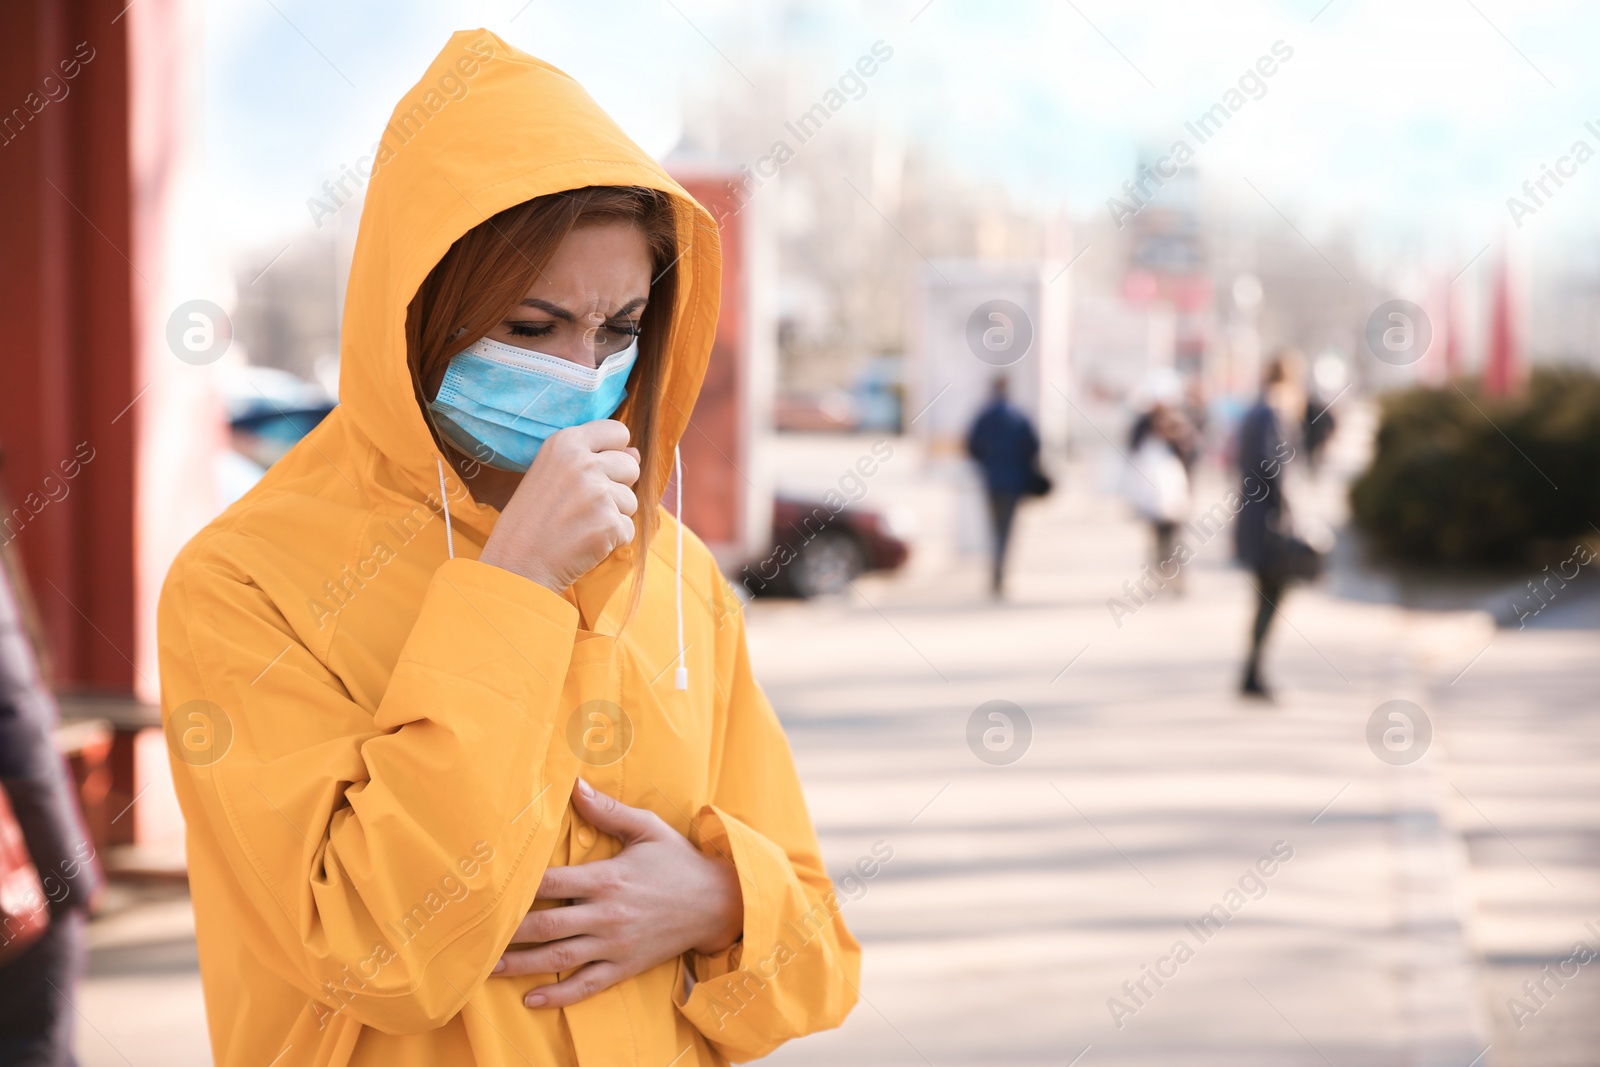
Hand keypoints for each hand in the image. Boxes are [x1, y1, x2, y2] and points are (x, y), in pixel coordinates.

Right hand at [478, 420, 639, 592]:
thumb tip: (636, 453)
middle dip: (616, 488)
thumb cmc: (532, 520)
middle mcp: (583, 462)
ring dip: (613, 516)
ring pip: (631, 500)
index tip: (594, 472)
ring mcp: (598, 492)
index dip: (613, 453)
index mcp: (565, 442)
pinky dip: (611, 540)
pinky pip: (628, 529)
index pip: (618, 431)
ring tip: (579, 525)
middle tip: (582, 506)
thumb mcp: (553, 475)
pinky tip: (584, 542)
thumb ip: (594, 458)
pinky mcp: (609, 523)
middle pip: (631, 466)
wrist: (516, 565)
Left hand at [493, 780, 743, 1008]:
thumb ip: (607, 810)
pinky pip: (586, 986)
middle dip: (506, 931)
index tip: (488, 888)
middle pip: (544, 926)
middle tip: (473, 934)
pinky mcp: (624, 967)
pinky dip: (558, 995)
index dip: (517, 887)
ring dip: (519, 965)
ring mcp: (614, 945)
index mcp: (607, 879)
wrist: (719, 903)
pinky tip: (531, 999)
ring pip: (557, 958)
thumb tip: (574, 784)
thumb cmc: (679, 862)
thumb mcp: (648, 829)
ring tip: (485, 968)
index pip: (550, 884)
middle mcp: (606, 915)